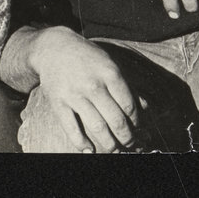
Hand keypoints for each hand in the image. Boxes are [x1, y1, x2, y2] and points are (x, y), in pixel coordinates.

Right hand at [30, 26, 140, 152]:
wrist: (54, 48)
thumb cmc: (87, 57)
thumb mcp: (110, 63)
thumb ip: (127, 85)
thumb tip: (144, 108)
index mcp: (110, 73)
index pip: (129, 106)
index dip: (137, 122)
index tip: (138, 128)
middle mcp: (93, 85)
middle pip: (116, 120)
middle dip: (127, 138)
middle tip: (131, 144)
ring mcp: (74, 95)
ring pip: (98, 127)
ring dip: (110, 144)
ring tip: (115, 149)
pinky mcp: (58, 103)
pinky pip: (72, 129)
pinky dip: (81, 143)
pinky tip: (90, 149)